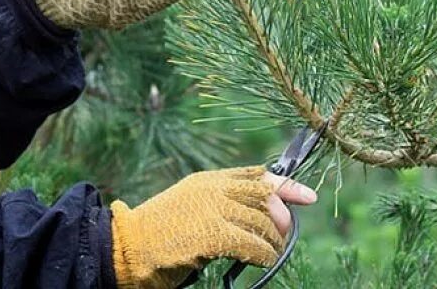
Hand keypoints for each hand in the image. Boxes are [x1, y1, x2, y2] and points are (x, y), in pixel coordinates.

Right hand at [110, 166, 316, 288]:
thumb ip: (219, 203)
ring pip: (263, 222)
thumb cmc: (159, 232)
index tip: (307, 195)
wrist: (129, 246)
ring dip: (273, 241)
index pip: (256, 175)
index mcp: (208, 180)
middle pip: (265, 195)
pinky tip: (262, 261)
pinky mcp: (213, 232)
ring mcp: (213, 208)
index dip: (285, 184)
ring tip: (271, 253)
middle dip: (282, 215)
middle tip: (283, 235)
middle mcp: (213, 188)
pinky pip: (253, 244)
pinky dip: (263, 255)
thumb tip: (257, 214)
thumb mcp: (191, 206)